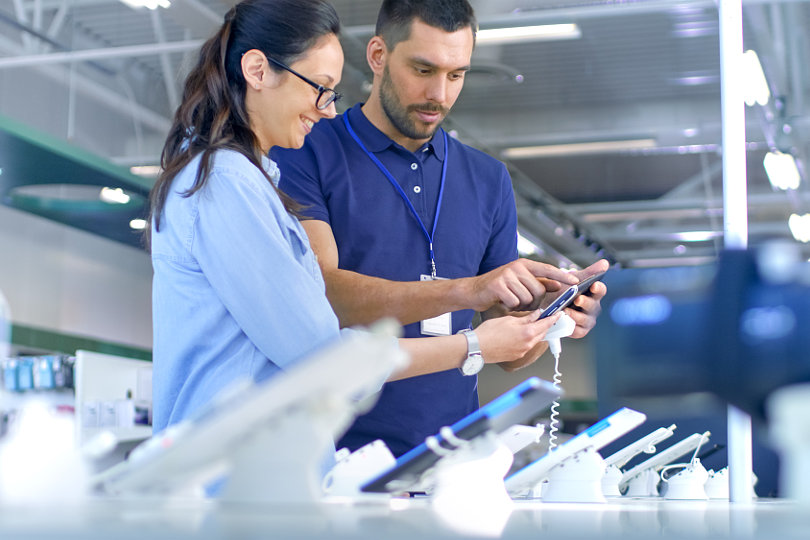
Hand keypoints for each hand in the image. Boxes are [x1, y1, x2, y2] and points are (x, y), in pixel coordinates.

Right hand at [464, 259, 579, 312]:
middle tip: (521, 301)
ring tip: (511, 300)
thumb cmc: (499, 288)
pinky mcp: (498, 285)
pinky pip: (515, 302)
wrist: (473, 291)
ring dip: (521, 304)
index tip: (575, 281)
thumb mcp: (519, 282)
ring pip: (527, 298)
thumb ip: (538, 283)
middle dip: (533, 301)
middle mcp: (517, 267)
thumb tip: (557, 284)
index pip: (548, 269)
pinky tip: (503, 302)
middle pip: (539, 290)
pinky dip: (511, 306)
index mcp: (524, 264)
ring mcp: (507, 275)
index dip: (562, 276)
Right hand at [474, 310, 561, 365]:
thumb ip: (525, 318)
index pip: (546, 324)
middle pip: (542, 333)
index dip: (554, 318)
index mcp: (527, 333)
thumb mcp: (508, 320)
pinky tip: (521, 333)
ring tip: (532, 324)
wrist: (477, 348)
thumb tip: (536, 314)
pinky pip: (527, 345)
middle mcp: (528, 344)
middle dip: (546, 325)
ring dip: (536, 332)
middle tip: (547, 317)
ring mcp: (522, 352)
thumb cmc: (489, 333)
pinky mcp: (516, 356)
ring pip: (535, 340)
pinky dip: (528, 338)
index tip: (559, 314)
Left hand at [564, 259, 608, 338]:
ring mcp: (587, 320)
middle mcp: (592, 307)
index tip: (594, 285)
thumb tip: (604, 263)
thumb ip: (589, 272)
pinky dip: (571, 327)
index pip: (600, 290)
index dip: (598, 288)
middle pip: (593, 306)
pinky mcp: (580, 330)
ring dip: (576, 315)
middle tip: (577, 299)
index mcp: (594, 294)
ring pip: (585, 320)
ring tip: (566, 311)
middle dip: (585, 302)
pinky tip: (564, 322)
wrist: (550, 303)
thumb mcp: (575, 279)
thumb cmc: (566, 290)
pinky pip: (577, 331)